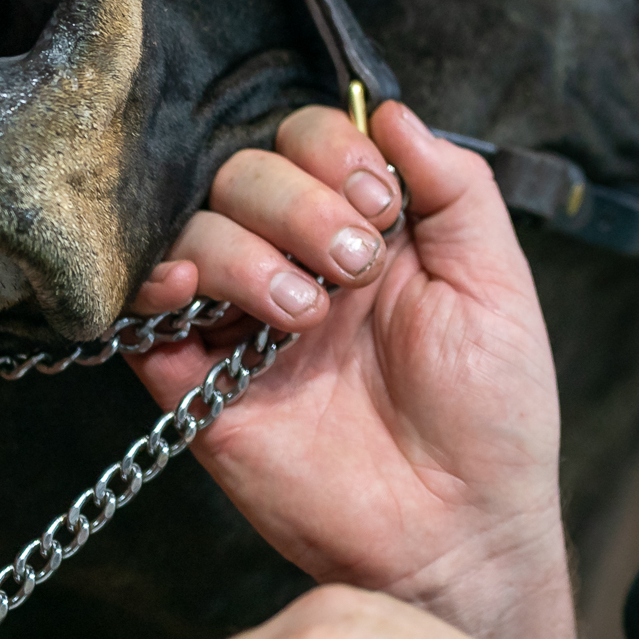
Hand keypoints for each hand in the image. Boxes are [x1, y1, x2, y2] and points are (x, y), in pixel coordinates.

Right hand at [126, 102, 575, 638]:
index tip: (380, 204)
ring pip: (196, 232)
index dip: (332, 153)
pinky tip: (197, 295)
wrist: (462, 529)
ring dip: (248, 251)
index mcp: (366, 235)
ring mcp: (245, 327)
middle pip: (244, 174)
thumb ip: (454, 187)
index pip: (309, 143)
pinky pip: (143, 321)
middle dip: (297, 202)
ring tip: (306, 313)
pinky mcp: (201, 390)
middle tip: (351, 266)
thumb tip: (388, 109)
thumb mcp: (496, 281)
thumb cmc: (493, 413)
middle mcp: (299, 267)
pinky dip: (156, 290)